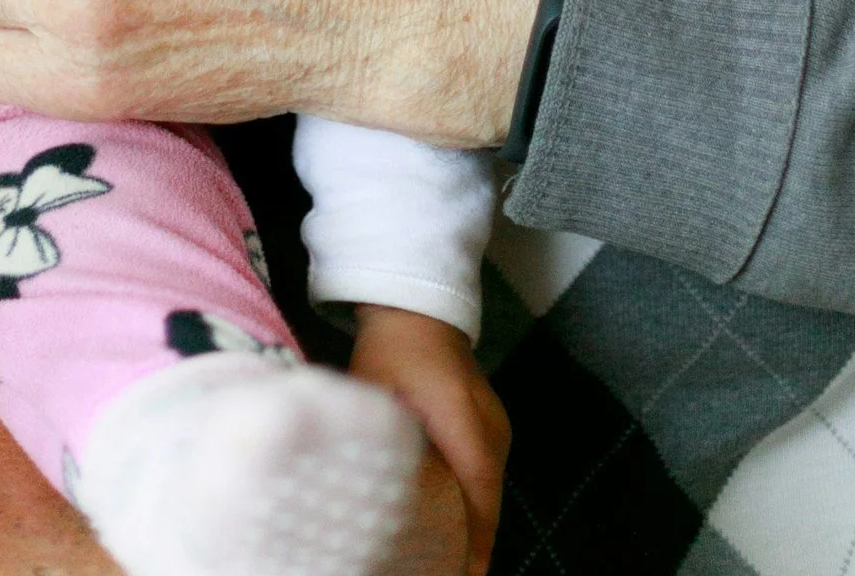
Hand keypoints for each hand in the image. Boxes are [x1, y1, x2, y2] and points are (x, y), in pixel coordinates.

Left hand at [352, 308, 509, 575]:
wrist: (419, 306)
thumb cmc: (391, 348)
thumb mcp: (373, 391)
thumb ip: (372, 436)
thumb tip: (358, 489)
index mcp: (462, 416)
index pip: (478, 486)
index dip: (473, 537)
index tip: (464, 573)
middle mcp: (491, 424)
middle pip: (488, 498)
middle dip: (472, 543)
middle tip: (442, 572)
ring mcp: (496, 424)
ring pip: (490, 490)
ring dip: (473, 525)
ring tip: (446, 561)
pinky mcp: (491, 424)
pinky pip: (486, 475)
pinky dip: (472, 503)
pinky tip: (450, 525)